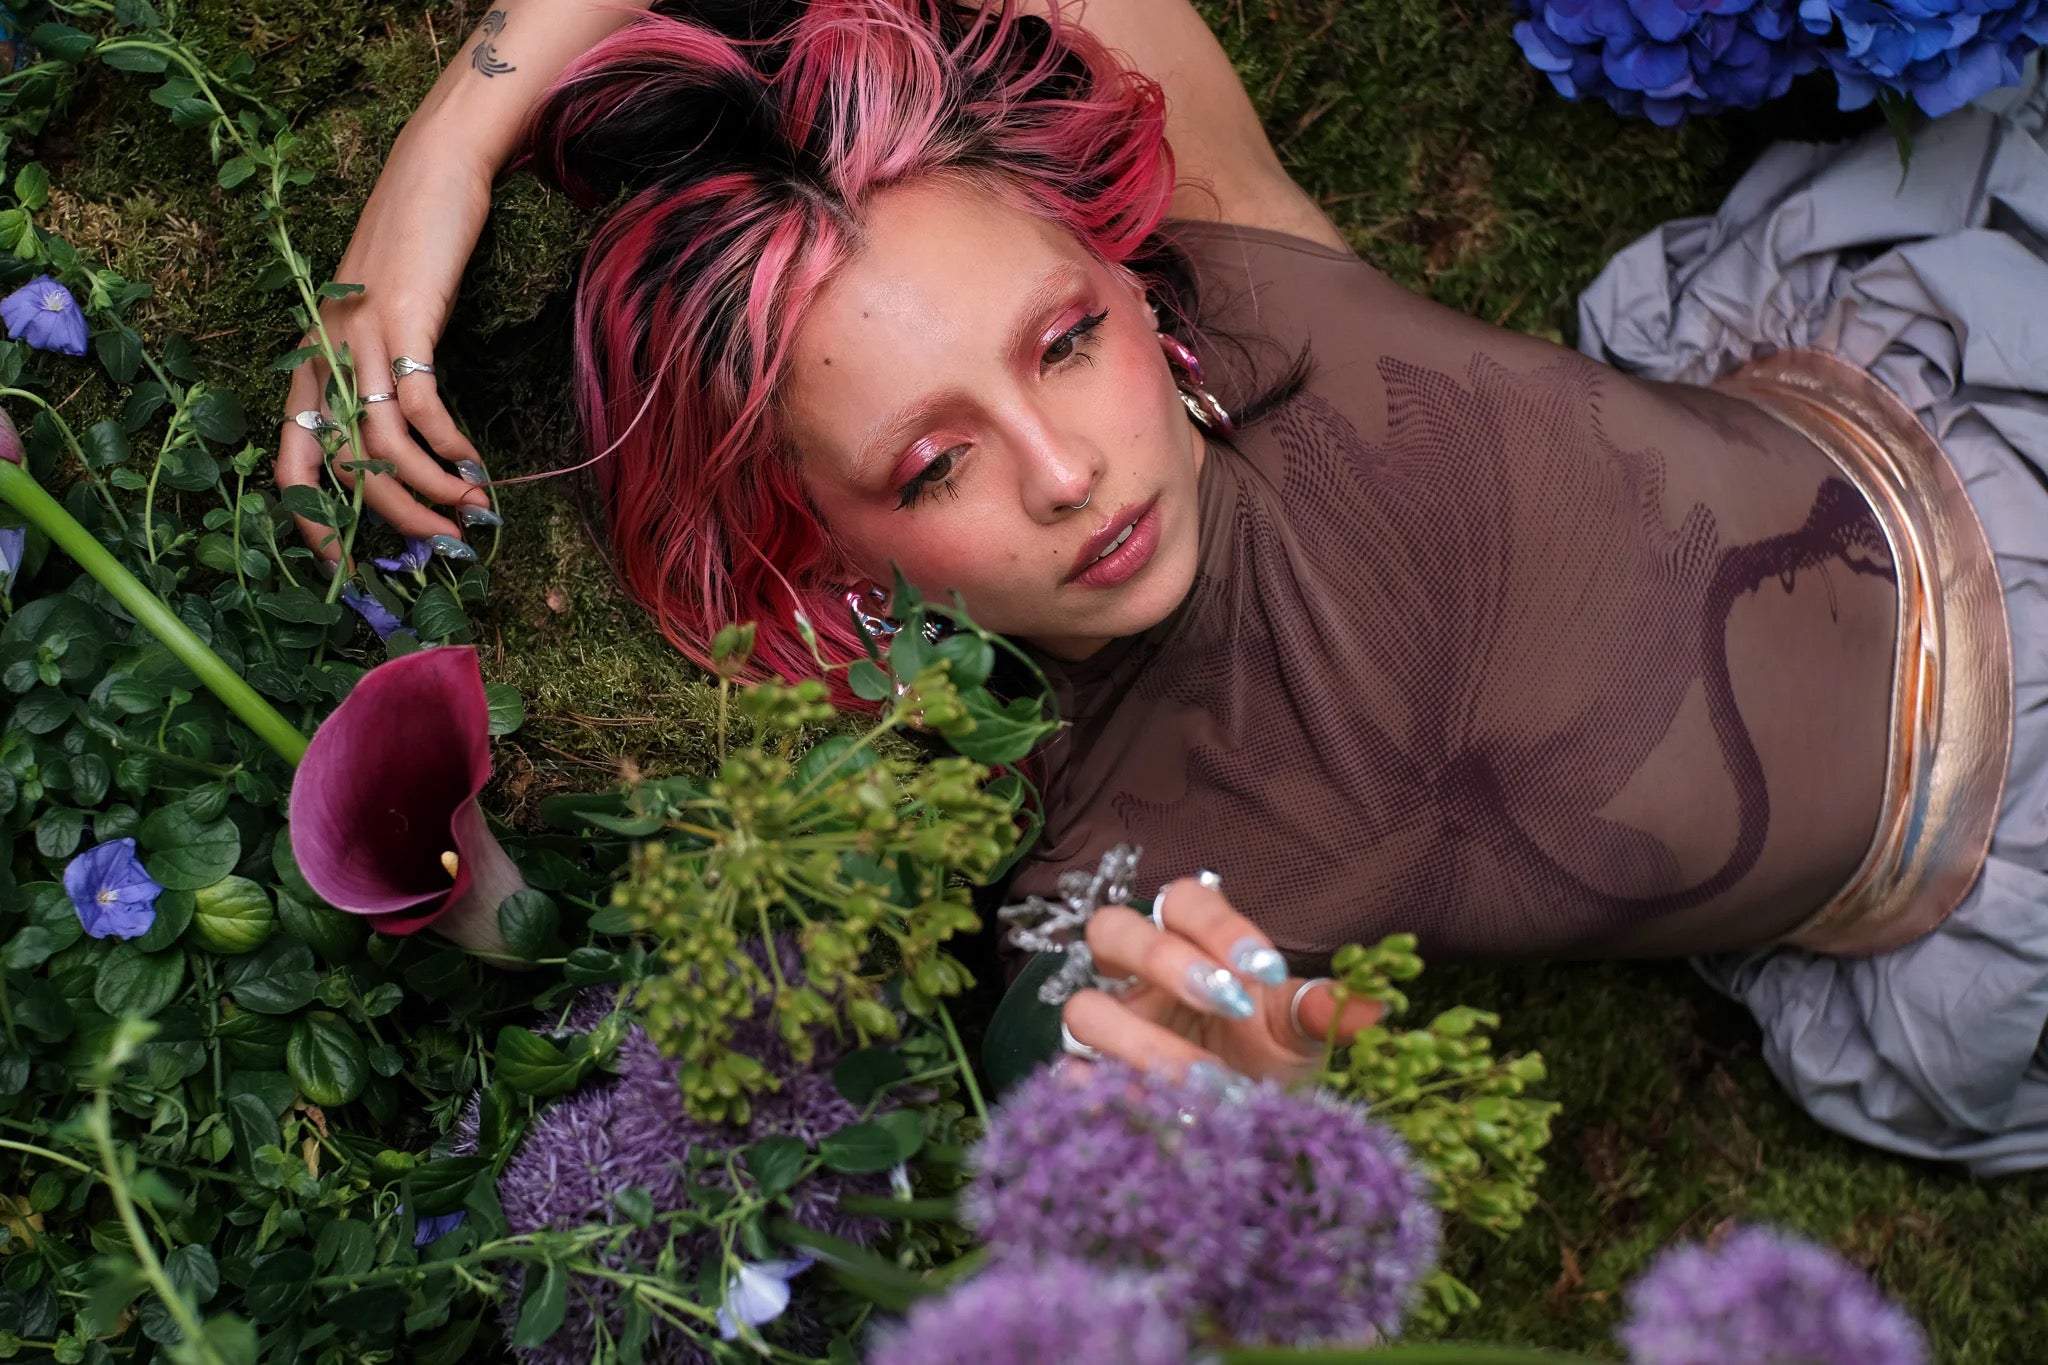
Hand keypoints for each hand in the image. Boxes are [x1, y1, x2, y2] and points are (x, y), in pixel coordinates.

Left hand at [274, 120, 497, 568]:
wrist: (433, 172)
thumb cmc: (414, 246)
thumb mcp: (383, 317)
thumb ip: (379, 369)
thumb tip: (404, 441)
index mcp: (311, 360)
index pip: (290, 459)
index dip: (314, 520)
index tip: (352, 566)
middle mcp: (324, 355)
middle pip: (340, 466)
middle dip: (389, 522)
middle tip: (436, 553)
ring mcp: (361, 337)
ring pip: (382, 446)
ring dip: (428, 495)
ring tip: (471, 518)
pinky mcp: (404, 321)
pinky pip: (422, 406)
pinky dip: (451, 447)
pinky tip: (476, 467)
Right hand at [1060, 875, 1382, 1085]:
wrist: (1242, 1128)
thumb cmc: (1267, 1062)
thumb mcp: (1298, 1037)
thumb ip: (1321, 1014)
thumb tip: (1373, 1008)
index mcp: (1189, 943)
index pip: (1183, 901)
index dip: (1217, 926)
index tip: (1266, 969)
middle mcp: (1136, 977)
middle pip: (1111, 929)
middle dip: (1165, 961)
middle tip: (1227, 1005)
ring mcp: (1107, 1027)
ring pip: (1086, 1007)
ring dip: (1145, 1042)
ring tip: (1206, 1083)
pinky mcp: (1088, 1082)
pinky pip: (1069, 1078)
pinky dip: (1103, 1093)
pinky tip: (1154, 1113)